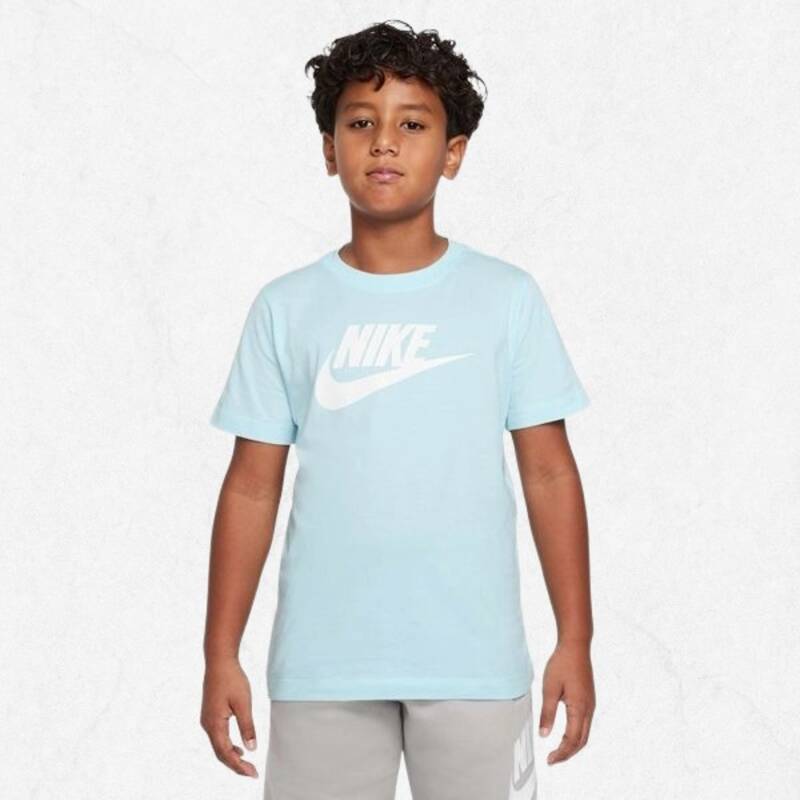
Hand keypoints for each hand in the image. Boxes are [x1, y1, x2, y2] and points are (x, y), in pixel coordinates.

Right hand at [200, 657, 258, 777]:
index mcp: (214, 724)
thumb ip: (247, 726)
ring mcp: (207, 720)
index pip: (226, 753)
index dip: (239, 766)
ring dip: (232, 756)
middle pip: (220, 752)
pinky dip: (228, 745)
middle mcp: (207, 725)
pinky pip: (218, 736)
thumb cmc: (232, 679)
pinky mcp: (210, 714)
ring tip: (247, 764)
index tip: (253, 773)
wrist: (219, 661)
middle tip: (252, 773)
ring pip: (218, 745)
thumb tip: (251, 748)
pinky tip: (238, 747)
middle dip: (236, 765)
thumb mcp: (243, 703)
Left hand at [538, 640, 595, 764]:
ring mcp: (590, 704)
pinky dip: (575, 734)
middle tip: (552, 759)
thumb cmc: (562, 664)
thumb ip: (547, 713)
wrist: (576, 646)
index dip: (561, 753)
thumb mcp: (549, 688)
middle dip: (567, 753)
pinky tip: (565, 733)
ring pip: (584, 733)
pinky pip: (585, 724)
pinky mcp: (588, 699)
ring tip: (557, 750)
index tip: (549, 760)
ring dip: (572, 745)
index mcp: (579, 709)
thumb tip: (544, 735)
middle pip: (581, 741)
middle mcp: (589, 709)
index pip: (571, 740)